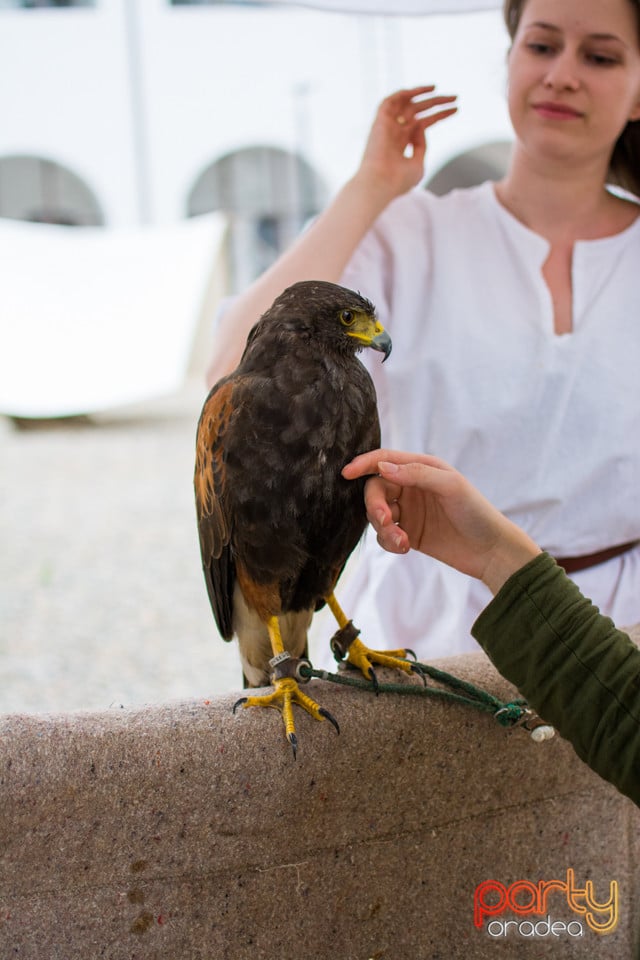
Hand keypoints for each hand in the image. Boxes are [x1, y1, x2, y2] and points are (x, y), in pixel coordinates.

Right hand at [343, 450, 540, 593]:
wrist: (491, 551)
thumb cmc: (476, 511)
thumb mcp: (450, 486)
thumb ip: (416, 473)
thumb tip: (382, 467)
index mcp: (422, 468)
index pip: (385, 460)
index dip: (364, 464)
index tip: (346, 474)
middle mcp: (412, 488)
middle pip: (376, 490)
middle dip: (375, 505)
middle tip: (385, 520)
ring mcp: (409, 512)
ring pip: (378, 515)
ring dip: (383, 528)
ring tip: (401, 541)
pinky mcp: (408, 534)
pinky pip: (385, 535)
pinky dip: (388, 541)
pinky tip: (404, 547)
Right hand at [355, 86, 457, 199]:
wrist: (382, 183)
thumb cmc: (399, 180)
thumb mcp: (418, 165)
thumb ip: (421, 146)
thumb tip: (422, 125)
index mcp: (402, 145)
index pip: (422, 123)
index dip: (439, 115)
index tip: (456, 109)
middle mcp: (394, 133)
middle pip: (418, 111)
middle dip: (436, 103)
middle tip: (455, 97)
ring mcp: (386, 127)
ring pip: (406, 103)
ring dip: (422, 93)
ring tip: (438, 88)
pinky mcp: (380, 122)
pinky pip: (390, 101)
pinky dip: (403, 93)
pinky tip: (421, 90)